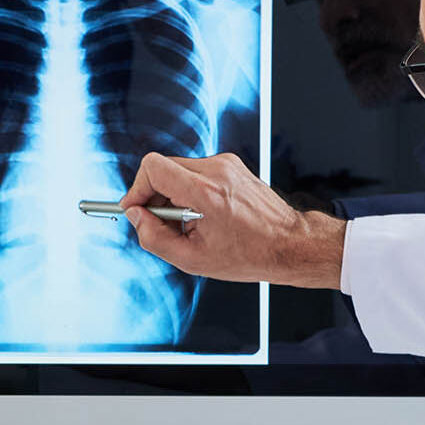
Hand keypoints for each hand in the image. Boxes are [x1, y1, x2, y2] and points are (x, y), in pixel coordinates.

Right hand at [119, 152, 346, 288]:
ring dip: (173, 194)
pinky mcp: (232, 165)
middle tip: (163, 224)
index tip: (135, 209)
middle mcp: (217, 170)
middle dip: (154, 195)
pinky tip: (205, 215)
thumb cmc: (248, 255)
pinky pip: (197, 172)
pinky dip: (191, 191)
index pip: (153, 167)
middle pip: (163, 167)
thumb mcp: (193, 260)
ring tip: (191, 224)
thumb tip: (135, 217)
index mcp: (206, 192)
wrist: (289, 244)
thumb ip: (154, 238)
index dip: (137, 188)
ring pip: (179, 169)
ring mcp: (227, 164)